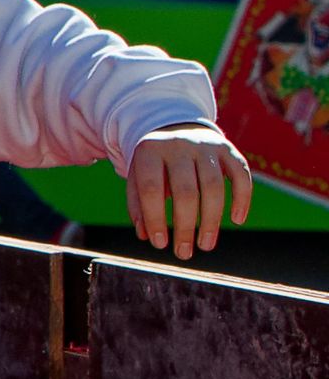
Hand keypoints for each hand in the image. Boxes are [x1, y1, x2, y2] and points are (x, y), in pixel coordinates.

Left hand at [126, 122, 252, 260]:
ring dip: (211, 220)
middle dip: (186, 226)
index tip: (160, 244)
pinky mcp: (229, 150)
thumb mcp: (138, 176)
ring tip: (206, 245)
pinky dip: (242, 199)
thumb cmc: (154, 163)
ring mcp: (206, 147)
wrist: (176, 126)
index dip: (155, 218)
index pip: (151, 189)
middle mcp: (179, 146)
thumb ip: (139, 204)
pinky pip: (241, 175)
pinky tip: (236, 220)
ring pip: (213, 186)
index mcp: (150, 151)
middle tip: (184, 252)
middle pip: (185, 191)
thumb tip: (147, 236)